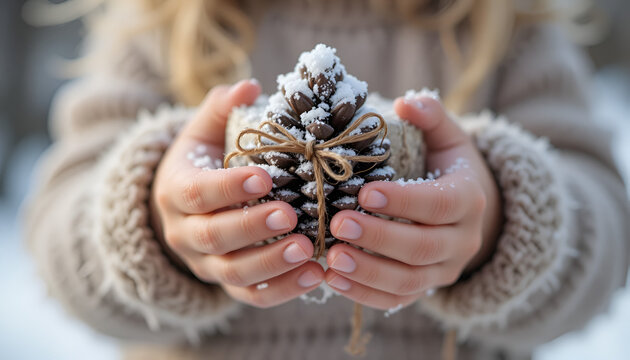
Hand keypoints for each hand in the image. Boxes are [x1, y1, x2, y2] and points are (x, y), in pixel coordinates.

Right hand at [150, 80, 324, 307]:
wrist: (183, 209)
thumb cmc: (200, 164)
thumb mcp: (202, 133)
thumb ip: (222, 109)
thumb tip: (249, 86)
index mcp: (176, 191)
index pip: (198, 193)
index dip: (228, 188)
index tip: (263, 177)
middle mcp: (185, 233)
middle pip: (214, 237)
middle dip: (253, 227)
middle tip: (292, 215)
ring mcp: (205, 264)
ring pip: (233, 274)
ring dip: (271, 264)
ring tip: (309, 251)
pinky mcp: (227, 284)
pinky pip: (251, 296)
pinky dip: (282, 291)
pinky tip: (315, 276)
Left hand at [324, 95, 501, 309]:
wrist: (467, 212)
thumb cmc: (448, 169)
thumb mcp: (448, 139)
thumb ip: (432, 117)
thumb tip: (407, 102)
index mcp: (469, 199)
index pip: (440, 205)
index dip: (403, 201)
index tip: (364, 192)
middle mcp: (463, 241)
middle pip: (423, 248)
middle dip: (378, 238)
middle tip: (337, 224)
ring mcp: (444, 270)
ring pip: (409, 281)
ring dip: (368, 273)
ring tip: (331, 259)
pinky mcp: (425, 290)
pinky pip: (397, 300)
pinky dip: (364, 295)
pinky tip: (332, 280)